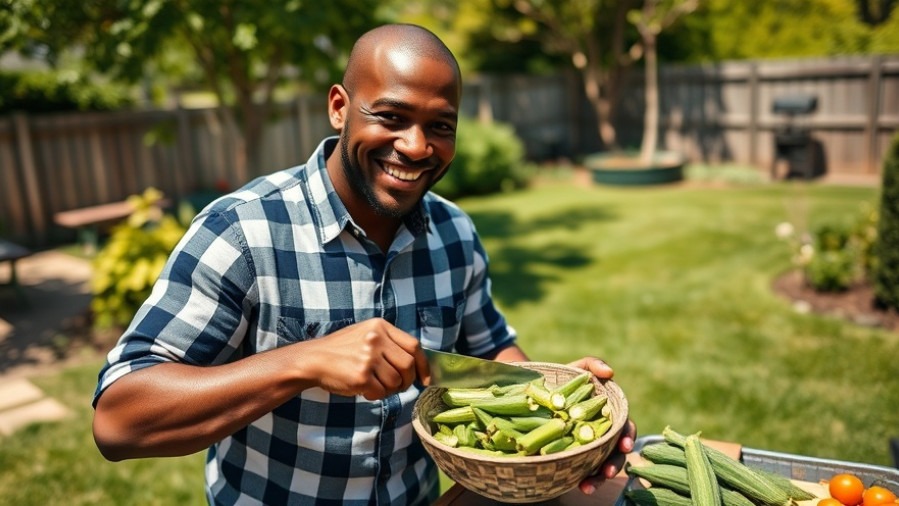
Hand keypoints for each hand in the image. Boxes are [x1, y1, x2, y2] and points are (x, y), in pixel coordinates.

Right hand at [304, 318, 429, 399]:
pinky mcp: (360, 376)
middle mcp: (376, 339)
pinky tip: (364, 390)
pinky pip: (380, 392)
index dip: (423, 365)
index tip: (425, 378)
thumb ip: (389, 344)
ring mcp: (368, 357)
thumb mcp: (366, 334)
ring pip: (395, 382)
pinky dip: (375, 396)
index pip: (413, 345)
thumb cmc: (341, 351)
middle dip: (407, 381)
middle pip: (408, 365)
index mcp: (380, 326)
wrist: (313, 360)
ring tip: (375, 386)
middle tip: (398, 386)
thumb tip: (416, 365)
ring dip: (389, 390)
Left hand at [567, 356, 637, 494]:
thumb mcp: (577, 368)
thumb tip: (610, 372)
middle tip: (606, 471)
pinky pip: (582, 470)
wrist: (537, 391)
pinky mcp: (574, 455)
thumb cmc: (563, 378)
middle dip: (614, 464)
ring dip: (599, 478)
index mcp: (609, 415)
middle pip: (616, 452)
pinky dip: (584, 479)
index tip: (624, 445)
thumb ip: (592, 364)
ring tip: (588, 485)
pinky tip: (579, 485)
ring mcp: (589, 446)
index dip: (627, 437)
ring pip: (601, 465)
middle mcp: (602, 433)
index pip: (624, 428)